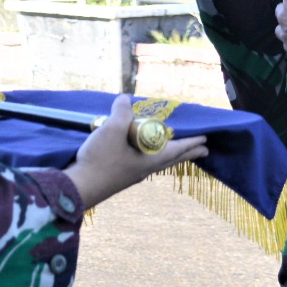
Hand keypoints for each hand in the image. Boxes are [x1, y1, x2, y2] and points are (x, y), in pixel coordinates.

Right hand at [63, 95, 208, 208]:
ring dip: (171, 155)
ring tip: (176, 151)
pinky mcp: (121, 176)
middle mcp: (146, 168)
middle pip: (172, 159)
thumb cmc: (101, 158)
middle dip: (188, 153)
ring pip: (158, 162)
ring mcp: (133, 174)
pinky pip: (144, 163)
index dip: (192, 142)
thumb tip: (125, 99)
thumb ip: (122, 111)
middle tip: (203, 150)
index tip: (207, 140)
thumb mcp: (112, 128)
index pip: (178, 149)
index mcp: (150, 159)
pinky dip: (152, 156)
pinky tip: (143, 153)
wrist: (79, 187)